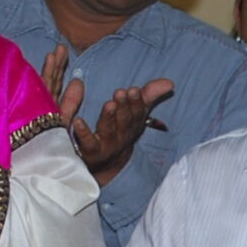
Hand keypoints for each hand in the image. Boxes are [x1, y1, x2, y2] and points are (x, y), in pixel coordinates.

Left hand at [59, 65, 173, 185]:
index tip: (134, 90)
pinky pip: (87, 142)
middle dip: (124, 107)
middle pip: (125, 121)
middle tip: (120, 93)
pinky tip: (77, 122)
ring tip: (108, 104)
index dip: (136, 102)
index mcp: (133, 125)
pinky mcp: (90, 151)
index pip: (137, 113)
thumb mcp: (136, 112)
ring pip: (109, 130)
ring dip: (109, 117)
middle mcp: (122, 136)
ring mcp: (107, 145)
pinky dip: (83, 132)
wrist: (106, 164)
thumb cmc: (120, 130)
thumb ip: (149, 95)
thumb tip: (170, 82)